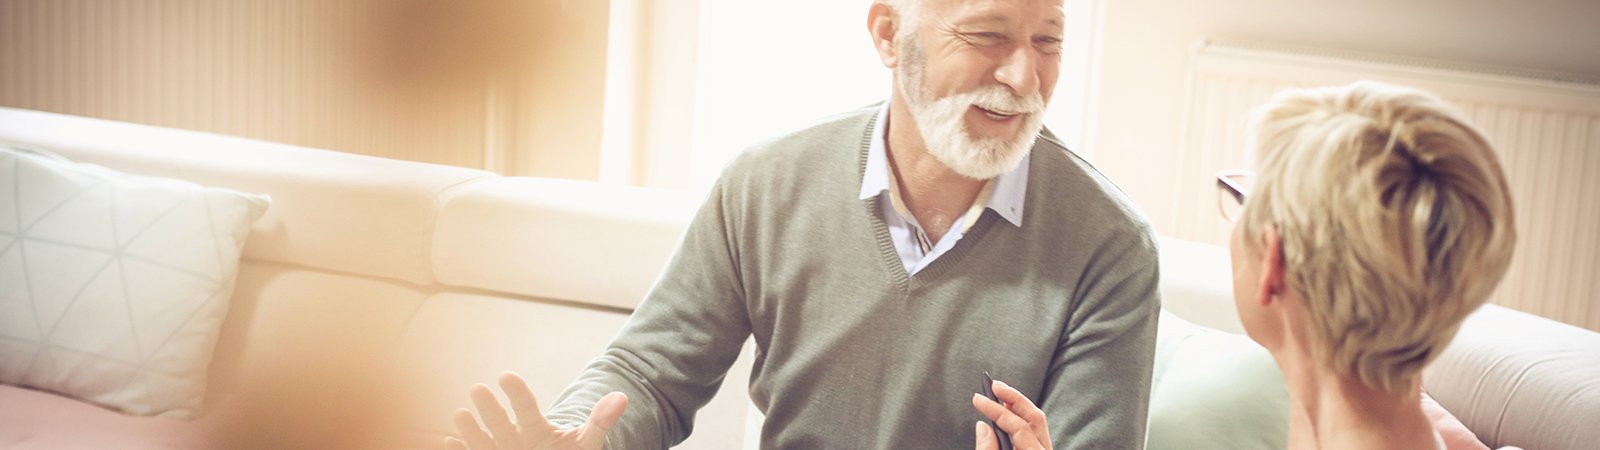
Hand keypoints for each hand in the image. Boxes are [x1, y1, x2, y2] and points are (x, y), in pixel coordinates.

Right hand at [445, 371, 627, 449]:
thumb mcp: (585, 442)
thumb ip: (600, 421)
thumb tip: (622, 398)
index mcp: (535, 426)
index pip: (526, 406)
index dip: (518, 392)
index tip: (507, 375)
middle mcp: (513, 437)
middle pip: (501, 421)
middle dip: (490, 407)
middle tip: (478, 388)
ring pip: (483, 439)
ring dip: (470, 429)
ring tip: (461, 414)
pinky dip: (461, 449)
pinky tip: (449, 442)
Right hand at [972, 379, 1051, 449]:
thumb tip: (983, 426)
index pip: (1019, 426)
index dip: (996, 410)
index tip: (978, 399)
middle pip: (1035, 417)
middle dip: (1013, 398)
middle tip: (994, 385)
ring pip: (1035, 421)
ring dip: (1016, 405)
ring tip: (999, 393)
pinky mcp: (1037, 449)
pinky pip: (1033, 429)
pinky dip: (1019, 417)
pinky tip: (1006, 412)